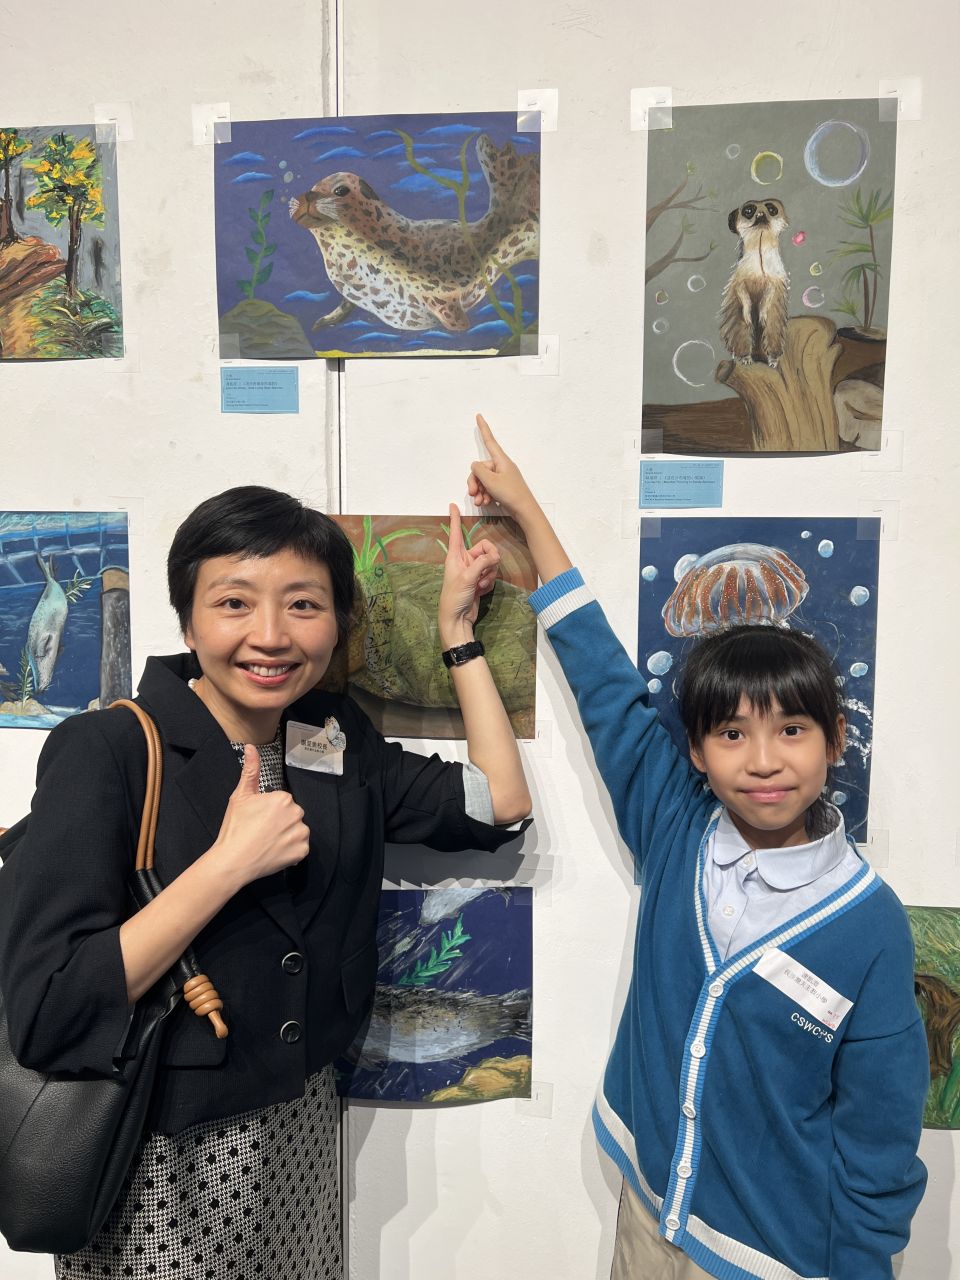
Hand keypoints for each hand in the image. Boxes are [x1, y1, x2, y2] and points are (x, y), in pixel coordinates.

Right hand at [211, 745, 309, 885]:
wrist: (233, 860)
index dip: (268, 811)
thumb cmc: (235, 828)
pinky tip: (274, 852)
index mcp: (284, 798)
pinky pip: (300, 847)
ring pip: (297, 830)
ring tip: (267, 842)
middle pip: (291, 815)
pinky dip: (290, 850)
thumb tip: (251, 747)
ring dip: (286, 835)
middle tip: (261, 831)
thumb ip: (250, 770)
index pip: (281, 802)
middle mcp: (297, 813)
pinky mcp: (302, 851)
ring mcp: (301, 834)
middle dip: (280, 822)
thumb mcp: (241, 796)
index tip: (257, 819)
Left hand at [438, 503, 499, 645]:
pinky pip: (491, 574)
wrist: (457, 619)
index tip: (452, 505)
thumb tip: (496, 556)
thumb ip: (483, 562)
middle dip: (490, 560)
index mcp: (455, 556)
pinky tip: (481, 591)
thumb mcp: (468, 577)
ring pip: (491, 562)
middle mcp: (464, 560)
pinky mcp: (479, 580)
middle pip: (485, 548)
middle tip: (486, 572)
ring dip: (490, 574)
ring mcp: (472, 570)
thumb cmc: (454, 597)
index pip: (456, 533)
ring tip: (480, 585)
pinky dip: (489, 582)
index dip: (455, 519)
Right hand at [467, 414, 537, 519]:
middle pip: (481, 468)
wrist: (524, 510)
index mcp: (501, 460)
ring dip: (479, 491)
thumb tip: (474, 465)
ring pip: (483, 480)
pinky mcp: (503, 488)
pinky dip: (485, 495)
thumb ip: (478, 470)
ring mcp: (502, 478)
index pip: (489, 441)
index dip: (483, 428)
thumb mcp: (490, 481)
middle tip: (472, 493)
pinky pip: (489, 488)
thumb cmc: (510, 493)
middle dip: (474, 481)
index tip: (479, 416)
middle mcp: (501, 466)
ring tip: (479, 501)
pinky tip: (485, 503)